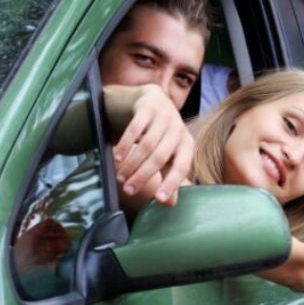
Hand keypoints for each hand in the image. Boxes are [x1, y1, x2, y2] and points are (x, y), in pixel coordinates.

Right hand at [107, 84, 192, 206]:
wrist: (151, 99)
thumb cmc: (161, 134)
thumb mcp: (168, 154)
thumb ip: (169, 177)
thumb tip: (170, 205)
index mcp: (187, 144)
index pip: (182, 167)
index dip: (171, 183)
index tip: (158, 199)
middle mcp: (178, 130)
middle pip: (160, 157)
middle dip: (142, 176)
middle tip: (128, 190)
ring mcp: (164, 116)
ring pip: (146, 144)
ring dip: (131, 163)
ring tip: (120, 177)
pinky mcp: (148, 107)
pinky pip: (135, 129)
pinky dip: (125, 145)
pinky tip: (117, 157)